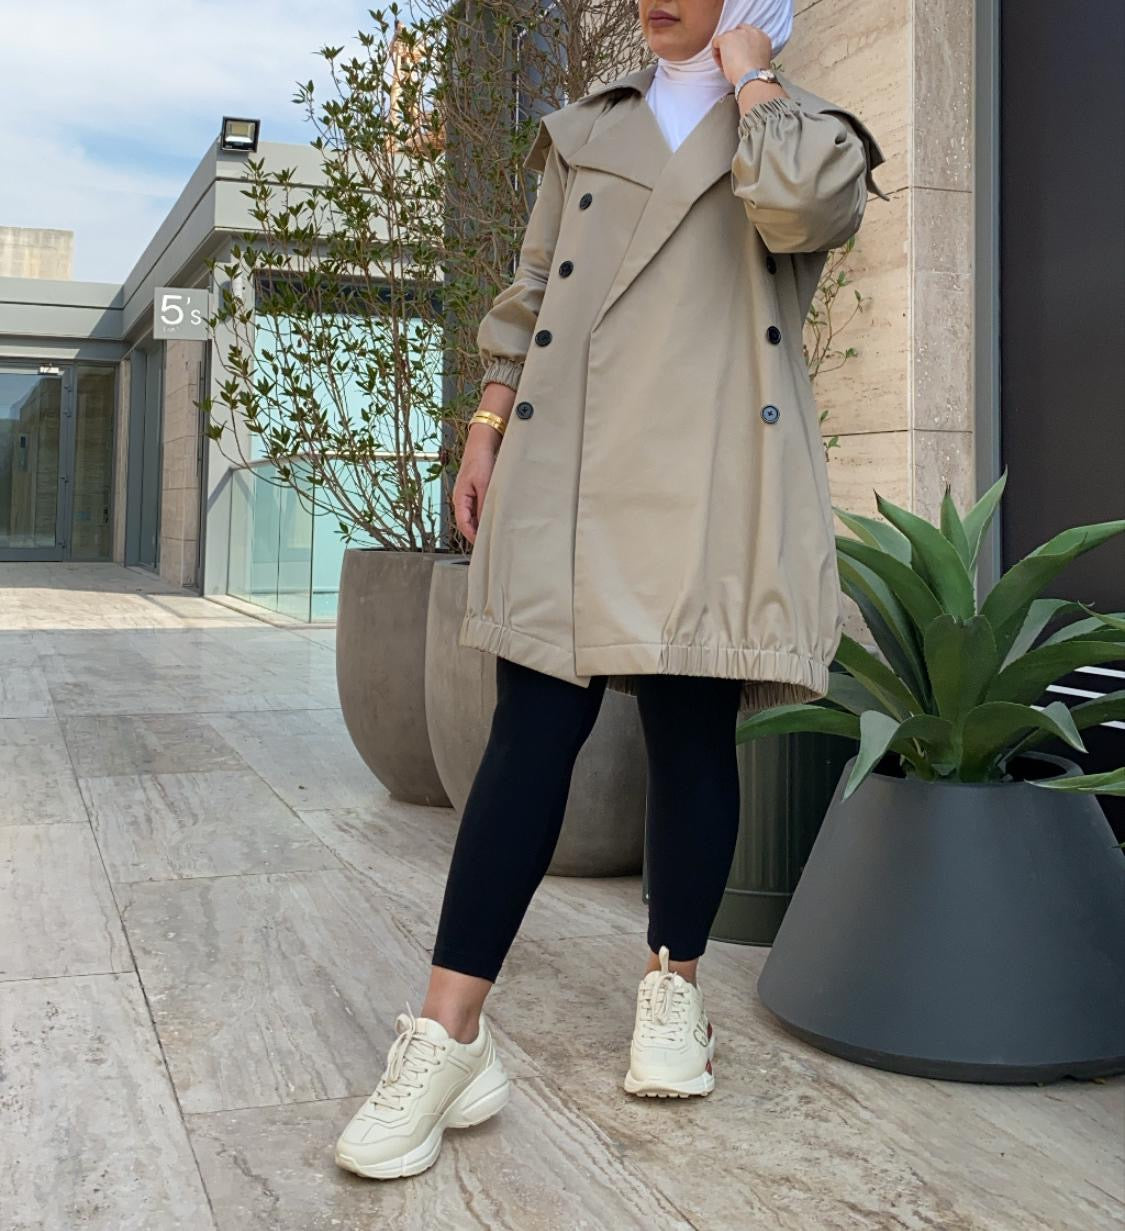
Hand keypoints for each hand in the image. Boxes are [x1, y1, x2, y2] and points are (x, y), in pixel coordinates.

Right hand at [453, 428, 499, 543]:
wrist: (481, 445)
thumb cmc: (479, 461)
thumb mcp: (484, 484)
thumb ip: (484, 505)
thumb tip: (486, 523)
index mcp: (460, 498)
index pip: (463, 524)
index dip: (472, 536)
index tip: (482, 545)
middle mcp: (462, 500)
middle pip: (467, 523)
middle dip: (476, 534)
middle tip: (490, 543)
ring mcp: (468, 497)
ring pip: (473, 517)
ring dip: (481, 525)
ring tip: (493, 534)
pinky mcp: (475, 493)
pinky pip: (478, 509)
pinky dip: (484, 516)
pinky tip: (494, 519)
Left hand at [711, 24, 772, 83]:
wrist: (752, 77)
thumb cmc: (756, 75)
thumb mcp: (759, 60)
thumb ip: (753, 53)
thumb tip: (743, 56)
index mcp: (762, 37)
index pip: (748, 34)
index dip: (741, 45)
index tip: (738, 56)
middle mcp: (751, 31)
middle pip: (736, 33)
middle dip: (732, 45)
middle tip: (731, 61)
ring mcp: (739, 33)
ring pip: (726, 38)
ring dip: (724, 51)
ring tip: (726, 66)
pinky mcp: (727, 38)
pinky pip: (716, 42)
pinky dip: (715, 53)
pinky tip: (721, 65)